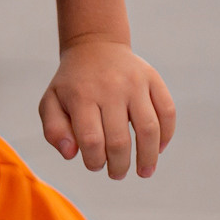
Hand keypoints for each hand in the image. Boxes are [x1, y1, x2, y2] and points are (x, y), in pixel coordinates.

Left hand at [39, 37, 174, 179]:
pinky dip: (166, 135)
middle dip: (120, 166)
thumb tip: (71, 154)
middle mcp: (110, 88)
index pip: (92, 140)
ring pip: (149, 129)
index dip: (95, 161)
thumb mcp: (51, 102)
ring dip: (148, 158)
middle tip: (118, 174)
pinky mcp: (153, 79)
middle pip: (120, 140)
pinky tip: (158, 148)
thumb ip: (54, 130)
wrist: (95, 46)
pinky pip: (167, 111)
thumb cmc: (72, 84)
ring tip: (144, 171)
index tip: (96, 166)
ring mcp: (135, 83)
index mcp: (82, 96)